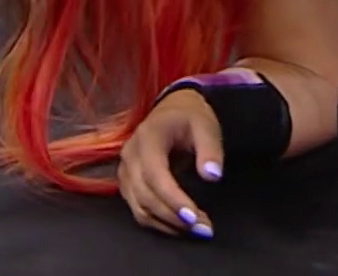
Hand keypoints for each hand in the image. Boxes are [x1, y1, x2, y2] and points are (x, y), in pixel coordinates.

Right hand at [119, 89, 221, 237]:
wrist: (172, 108)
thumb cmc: (190, 117)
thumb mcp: (206, 126)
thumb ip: (210, 150)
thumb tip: (212, 176)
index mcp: (149, 137)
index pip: (155, 174)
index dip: (172, 199)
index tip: (194, 216)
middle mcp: (131, 155)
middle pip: (145, 195)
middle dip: (173, 217)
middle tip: (203, 228)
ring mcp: (125, 169)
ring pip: (138, 207)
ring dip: (166, 224)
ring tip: (195, 229)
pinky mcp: (127, 182)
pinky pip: (137, 208)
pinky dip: (157, 221)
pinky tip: (178, 225)